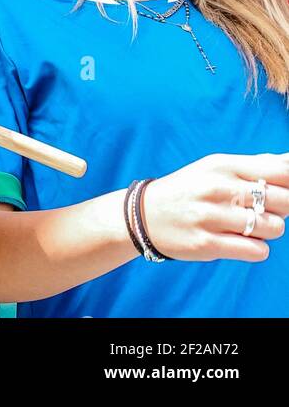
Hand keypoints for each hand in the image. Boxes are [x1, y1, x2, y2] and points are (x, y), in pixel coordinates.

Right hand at [142, 153, 288, 261]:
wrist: (142, 215)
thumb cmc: (188, 190)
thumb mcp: (216, 168)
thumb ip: (257, 165)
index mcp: (222, 165)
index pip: (281, 171)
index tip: (285, 191)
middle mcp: (217, 188)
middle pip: (284, 201)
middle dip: (282, 209)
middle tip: (263, 210)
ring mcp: (211, 217)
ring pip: (274, 228)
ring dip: (267, 230)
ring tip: (248, 227)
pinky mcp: (207, 244)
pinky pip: (258, 251)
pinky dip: (255, 249)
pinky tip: (238, 241)